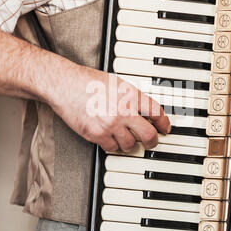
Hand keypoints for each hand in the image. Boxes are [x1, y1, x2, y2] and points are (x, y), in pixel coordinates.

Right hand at [50, 66, 170, 152]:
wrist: (65, 85)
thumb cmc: (87, 82)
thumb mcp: (116, 83)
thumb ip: (131, 96)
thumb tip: (144, 109)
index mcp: (130, 95)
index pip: (156, 112)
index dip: (164, 123)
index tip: (165, 128)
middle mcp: (123, 110)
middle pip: (149, 135)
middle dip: (153, 141)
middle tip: (152, 142)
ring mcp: (110, 124)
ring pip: (131, 145)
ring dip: (130, 144)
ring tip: (127, 139)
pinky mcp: (97, 135)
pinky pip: (112, 148)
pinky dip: (113, 146)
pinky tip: (111, 139)